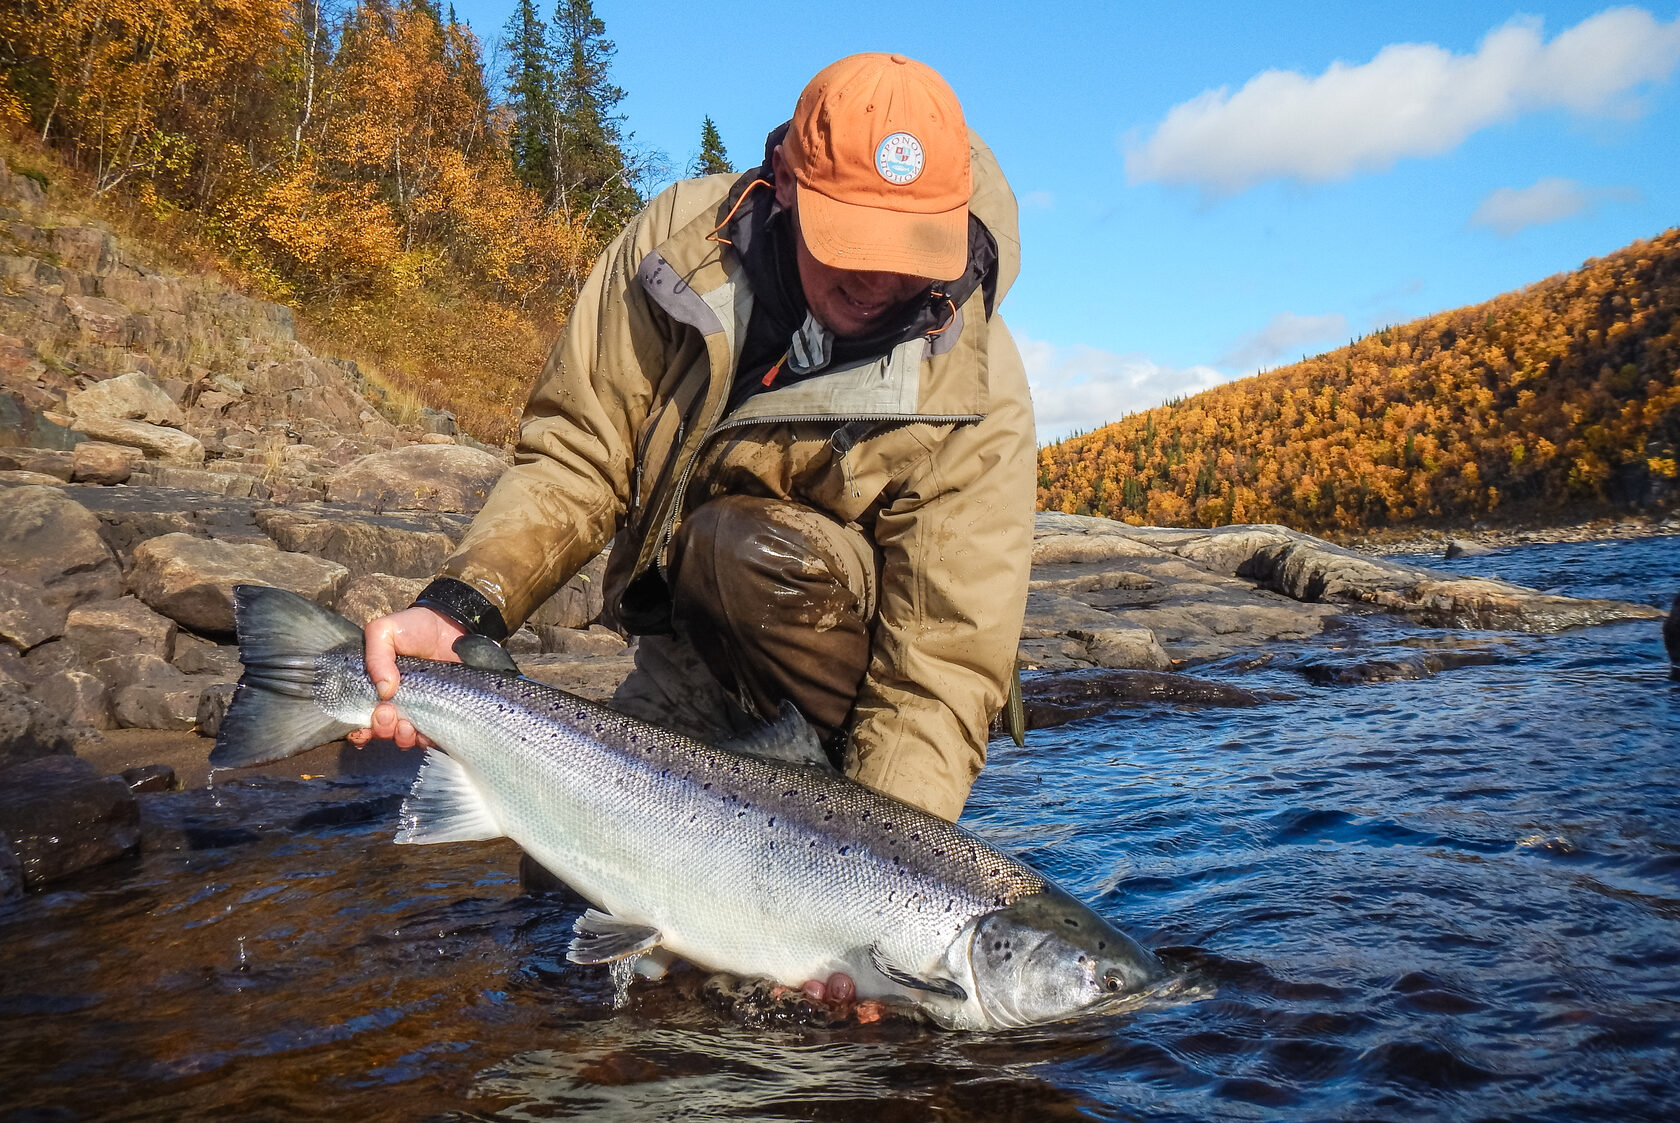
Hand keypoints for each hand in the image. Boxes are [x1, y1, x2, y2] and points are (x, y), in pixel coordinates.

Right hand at [345, 607, 466, 749]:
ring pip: (404, 737)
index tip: (362, 728)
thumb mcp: (385, 631)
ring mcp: (419, 709)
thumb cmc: (414, 627)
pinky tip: (424, 731)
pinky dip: (424, 739)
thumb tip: (384, 690)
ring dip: (401, 737)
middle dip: (381, 728)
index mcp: (375, 687)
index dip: (358, 730)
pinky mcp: (441, 712)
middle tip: (387, 713)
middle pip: (382, 730)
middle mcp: (395, 702)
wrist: (452, 624)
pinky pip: (430, 735)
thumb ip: (376, 656)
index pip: (360, 717)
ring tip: (406, 726)